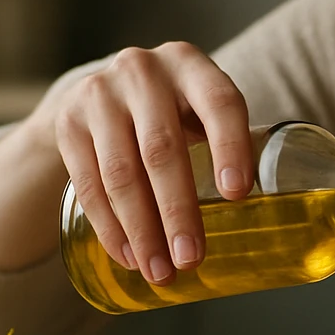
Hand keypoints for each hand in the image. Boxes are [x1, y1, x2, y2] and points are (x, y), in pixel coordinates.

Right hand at [34, 42, 253, 284]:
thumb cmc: (175, 110)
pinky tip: (128, 256)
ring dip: (141, 230)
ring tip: (159, 270)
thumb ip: (228, 146)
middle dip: (177, 211)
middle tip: (191, 259)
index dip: (229, 147)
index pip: (219, 102)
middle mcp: (142, 71)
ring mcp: (99, 94)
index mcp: (190, 64)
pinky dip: (109, 227)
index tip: (237, 196)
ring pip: (121, 172)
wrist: (104, 93)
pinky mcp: (68, 122)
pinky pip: (88, 183)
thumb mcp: (201, 109)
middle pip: (162, 149)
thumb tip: (266, 219)